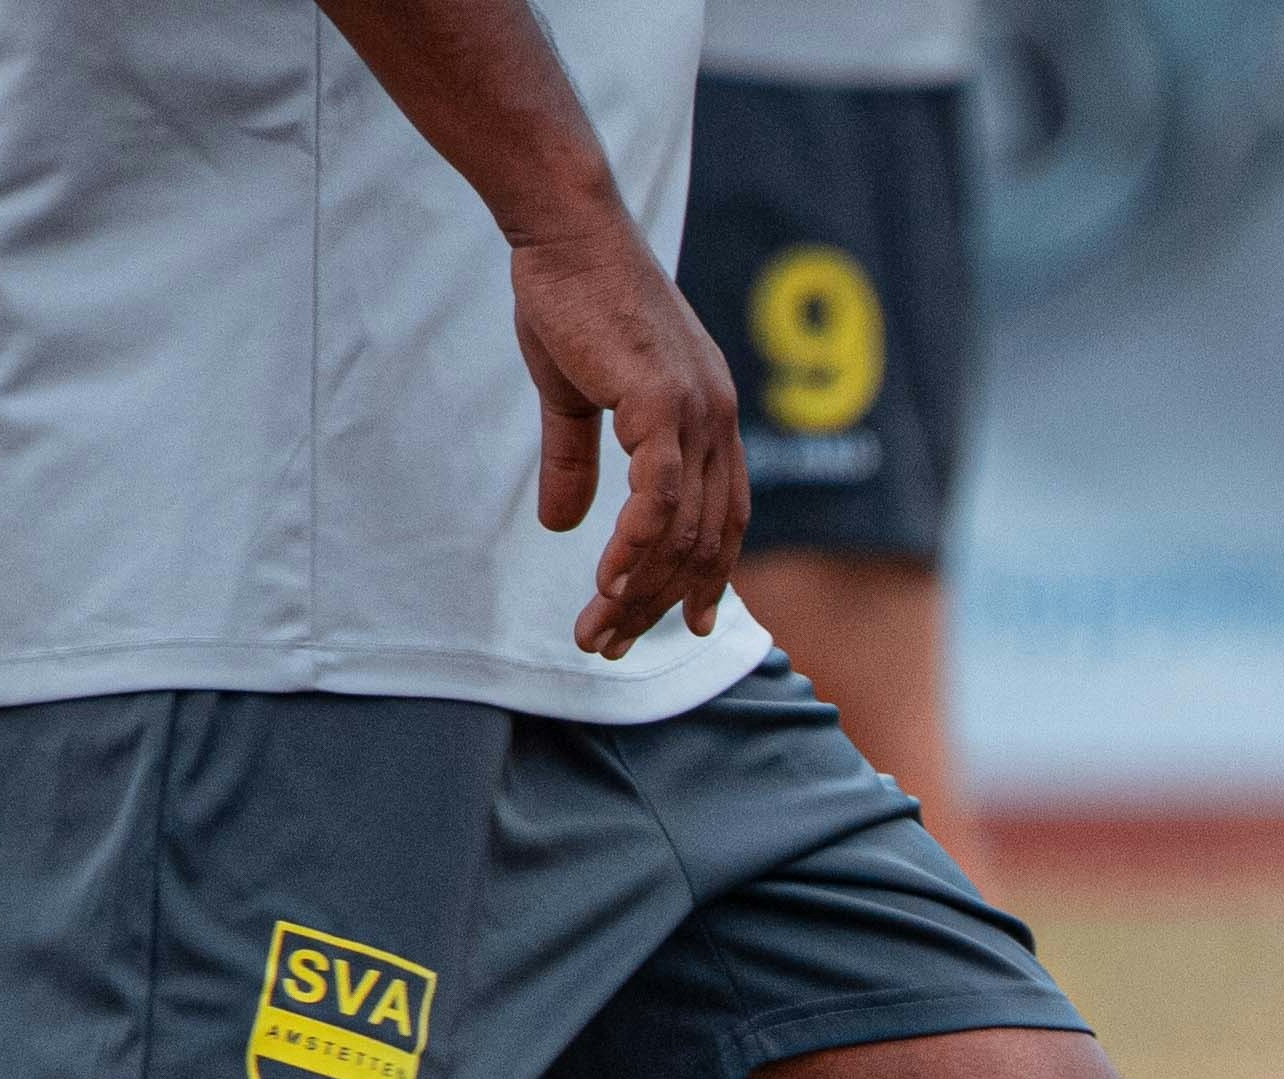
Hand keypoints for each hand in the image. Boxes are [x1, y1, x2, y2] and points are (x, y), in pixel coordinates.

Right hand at [514, 217, 740, 657]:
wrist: (564, 230)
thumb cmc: (569, 299)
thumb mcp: (574, 396)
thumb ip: (576, 463)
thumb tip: (560, 524)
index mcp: (710, 415)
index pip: (723, 517)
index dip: (708, 576)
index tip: (686, 623)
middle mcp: (718, 419)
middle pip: (704, 541)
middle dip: (658, 603)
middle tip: (609, 643)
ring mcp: (698, 411)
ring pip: (681, 532)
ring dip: (638, 591)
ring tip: (596, 629)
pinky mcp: (664, 404)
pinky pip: (658, 501)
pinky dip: (635, 549)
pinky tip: (608, 584)